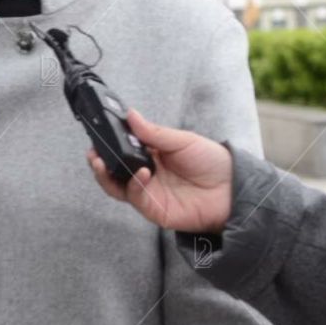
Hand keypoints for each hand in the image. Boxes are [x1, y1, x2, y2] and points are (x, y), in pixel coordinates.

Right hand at [86, 107, 233, 233]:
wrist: (233, 188)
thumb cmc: (212, 162)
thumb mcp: (182, 140)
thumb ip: (154, 132)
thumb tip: (130, 115)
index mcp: (152, 155)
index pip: (123, 149)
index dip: (108, 143)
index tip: (97, 133)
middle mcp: (147, 174)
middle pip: (114, 170)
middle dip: (100, 162)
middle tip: (92, 153)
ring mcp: (149, 192)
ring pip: (117, 187)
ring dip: (106, 175)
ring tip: (102, 163)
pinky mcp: (155, 209)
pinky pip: (135, 198)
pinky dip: (133, 185)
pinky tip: (141, 173)